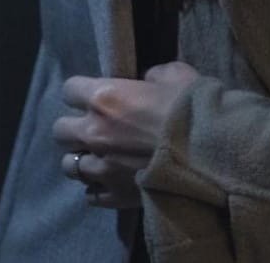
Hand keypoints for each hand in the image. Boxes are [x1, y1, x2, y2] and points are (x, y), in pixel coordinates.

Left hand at [53, 61, 201, 208]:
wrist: (209, 153)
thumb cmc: (192, 107)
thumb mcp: (175, 75)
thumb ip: (152, 77)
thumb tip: (146, 82)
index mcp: (104, 98)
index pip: (69, 90)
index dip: (81, 92)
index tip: (95, 96)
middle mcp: (93, 132)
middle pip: (60, 131)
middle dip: (75, 128)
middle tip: (96, 129)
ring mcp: (100, 168)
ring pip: (69, 166)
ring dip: (83, 159)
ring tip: (101, 159)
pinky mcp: (112, 195)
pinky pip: (90, 194)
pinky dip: (98, 187)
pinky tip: (113, 181)